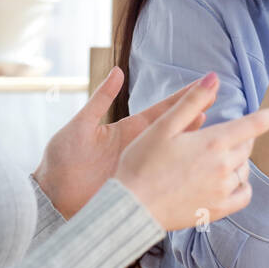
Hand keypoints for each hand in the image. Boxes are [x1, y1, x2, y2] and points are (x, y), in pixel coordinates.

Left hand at [34, 67, 208, 217]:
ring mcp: (141, 166)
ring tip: (215, 127)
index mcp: (127, 129)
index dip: (184, 97)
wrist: (51, 196)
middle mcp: (139, 146)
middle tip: (217, 101)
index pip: (163, 110)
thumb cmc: (61, 159)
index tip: (205, 84)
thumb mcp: (80, 126)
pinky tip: (198, 162)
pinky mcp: (139, 184)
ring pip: (175, 152)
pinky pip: (165, 176)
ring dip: (193, 140)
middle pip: (175, 129)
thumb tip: (117, 71)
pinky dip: (182, 169)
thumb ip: (100, 100)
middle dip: (197, 115)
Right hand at [115, 72, 268, 230]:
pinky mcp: (218, 210)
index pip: (255, 124)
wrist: (128, 209)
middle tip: (205, 142)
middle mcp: (225, 166)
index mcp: (213, 142)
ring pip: (243, 169)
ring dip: (234, 162)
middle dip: (236, 139)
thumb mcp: (162, 126)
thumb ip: (192, 102)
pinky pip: (243, 194)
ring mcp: (223, 190)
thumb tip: (214, 77)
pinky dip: (239, 186)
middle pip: (246, 146)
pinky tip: (222, 183)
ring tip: (203, 164)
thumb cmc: (141, 163)